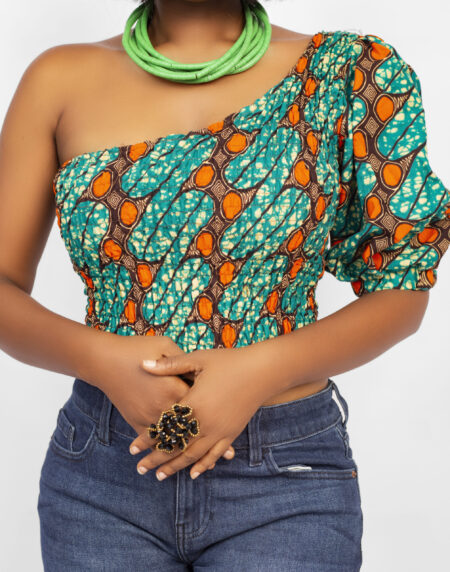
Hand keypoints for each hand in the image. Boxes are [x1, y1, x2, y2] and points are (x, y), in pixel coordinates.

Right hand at [84, 333, 235, 462]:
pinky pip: (154, 441)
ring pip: (172, 439)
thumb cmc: (136, 349)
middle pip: (190, 425)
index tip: (234, 420)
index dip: (216, 410)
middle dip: (209, 440)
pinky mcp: (137, 421)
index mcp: (173, 386)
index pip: (199, 401)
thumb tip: (199, 367)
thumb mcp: (164, 345)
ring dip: (189, 453)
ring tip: (208, 465)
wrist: (105, 360)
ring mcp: (148, 415)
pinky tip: (176, 461)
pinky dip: (167, 451)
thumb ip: (184, 359)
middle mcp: (162, 406)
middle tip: (230, 454)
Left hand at [128, 346, 267, 479]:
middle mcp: (206, 422)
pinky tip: (192, 474)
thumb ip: (170, 365)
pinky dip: (202, 466)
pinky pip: (214, 454)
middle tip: (140, 468)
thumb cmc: (229, 362)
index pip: (164, 426)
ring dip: (175, 466)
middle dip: (156, 458)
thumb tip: (143, 364)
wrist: (262, 371)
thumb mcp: (198, 359)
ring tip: (159, 476)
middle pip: (176, 446)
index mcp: (194, 403)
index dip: (147, 438)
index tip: (132, 448)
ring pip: (193, 455)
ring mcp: (220, 430)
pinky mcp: (232, 433)